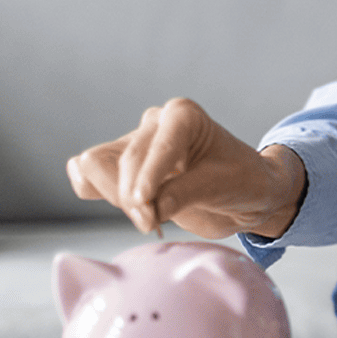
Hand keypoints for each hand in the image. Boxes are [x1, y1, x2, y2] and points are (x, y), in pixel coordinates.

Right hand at [66, 97, 305, 239]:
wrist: (247, 195)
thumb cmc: (243, 182)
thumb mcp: (222, 187)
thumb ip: (182, 195)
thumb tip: (146, 207)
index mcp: (183, 115)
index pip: (152, 146)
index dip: (148, 178)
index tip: (148, 208)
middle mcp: (155, 122)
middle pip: (117, 159)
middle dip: (131, 197)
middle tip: (153, 222)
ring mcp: (136, 143)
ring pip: (96, 166)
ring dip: (115, 197)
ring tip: (149, 215)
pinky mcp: (124, 167)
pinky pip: (88, 176)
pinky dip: (100, 194)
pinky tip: (132, 207)